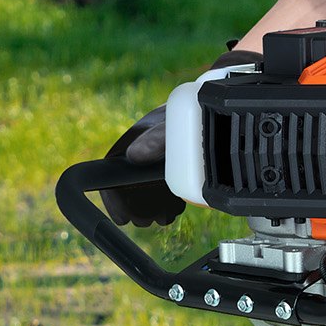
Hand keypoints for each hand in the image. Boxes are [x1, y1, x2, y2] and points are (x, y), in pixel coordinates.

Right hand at [101, 49, 261, 228]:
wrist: (213, 104)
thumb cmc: (189, 109)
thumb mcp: (172, 123)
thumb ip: (156, 138)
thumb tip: (135, 155)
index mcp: (136, 139)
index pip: (113, 169)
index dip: (112, 196)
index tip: (121, 216)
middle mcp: (144, 151)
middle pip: (128, 186)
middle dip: (134, 207)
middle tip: (145, 220)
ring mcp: (159, 160)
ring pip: (146, 191)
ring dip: (150, 208)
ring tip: (162, 216)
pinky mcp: (175, 167)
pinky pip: (164, 190)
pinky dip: (168, 204)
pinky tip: (176, 208)